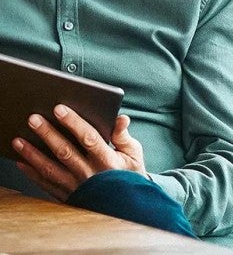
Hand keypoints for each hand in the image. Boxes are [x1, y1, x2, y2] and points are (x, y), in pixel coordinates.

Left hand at [12, 104, 146, 201]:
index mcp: (107, 160)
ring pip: (50, 169)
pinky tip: (21, 162)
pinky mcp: (68, 197)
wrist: (127, 205)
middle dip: (47, 134)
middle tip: (33, 118)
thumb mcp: (134, 153)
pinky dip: (32, 174)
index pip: (88, 138)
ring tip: (18, 140)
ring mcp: (77, 187)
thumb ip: (123, 135)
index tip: (59, 108)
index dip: (73, 123)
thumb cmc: (130, 174)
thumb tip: (121, 118)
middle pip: (65, 151)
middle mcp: (90, 174)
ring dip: (32, 154)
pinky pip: (46, 184)